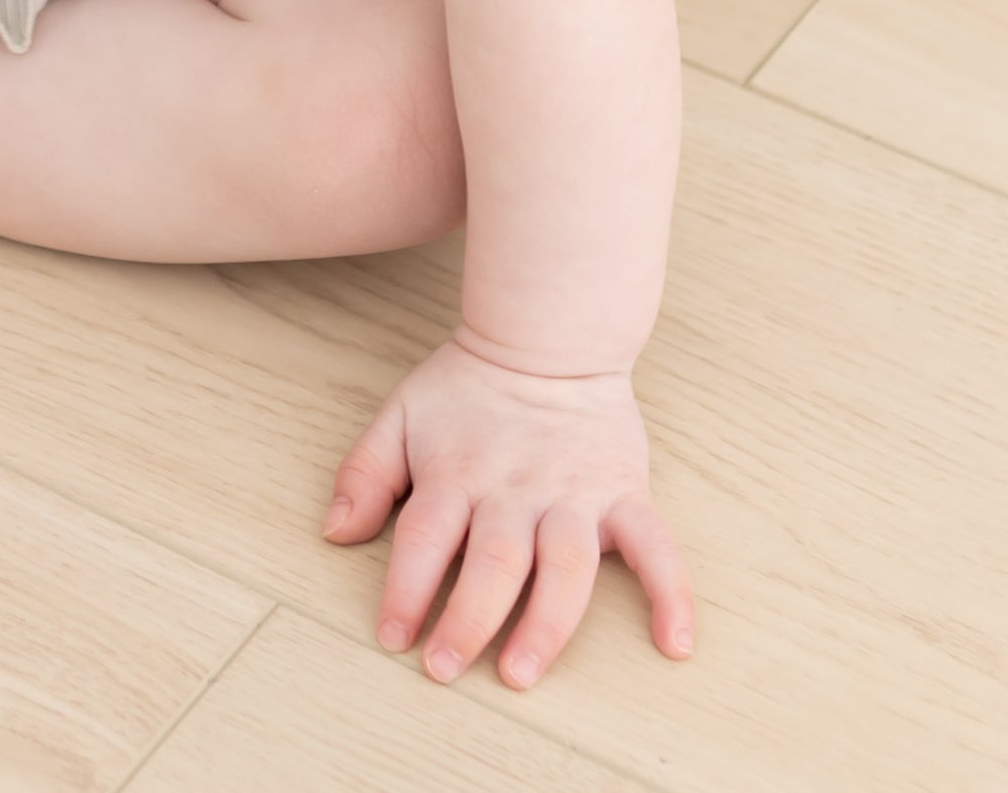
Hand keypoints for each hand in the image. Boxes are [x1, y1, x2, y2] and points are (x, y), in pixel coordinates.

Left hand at [326, 336, 693, 687]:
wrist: (548, 335)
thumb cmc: (468, 387)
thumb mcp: (401, 414)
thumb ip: (364, 473)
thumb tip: (334, 533)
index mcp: (458, 473)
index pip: (425, 536)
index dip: (406, 589)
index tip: (392, 636)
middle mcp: (515, 490)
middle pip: (492, 561)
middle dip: (467, 620)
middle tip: (445, 669)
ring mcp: (573, 495)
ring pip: (564, 567)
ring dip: (544, 625)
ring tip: (522, 672)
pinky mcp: (623, 494)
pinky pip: (656, 546)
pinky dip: (670, 594)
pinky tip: (674, 644)